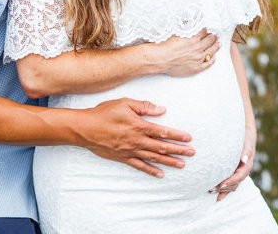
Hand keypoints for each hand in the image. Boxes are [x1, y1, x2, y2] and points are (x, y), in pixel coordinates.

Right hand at [79, 98, 194, 177]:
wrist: (85, 128)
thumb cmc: (104, 113)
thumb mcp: (125, 103)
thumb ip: (144, 106)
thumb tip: (161, 109)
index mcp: (139, 126)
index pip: (163, 131)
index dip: (177, 135)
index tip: (188, 138)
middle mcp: (137, 141)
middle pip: (162, 147)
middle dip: (178, 150)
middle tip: (192, 153)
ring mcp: (130, 151)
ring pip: (154, 158)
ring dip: (169, 161)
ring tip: (182, 164)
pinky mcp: (123, 158)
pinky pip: (140, 166)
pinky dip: (151, 171)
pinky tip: (160, 174)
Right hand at [151, 28, 220, 76]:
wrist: (160, 59)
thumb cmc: (165, 46)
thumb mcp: (176, 33)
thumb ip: (185, 28)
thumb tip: (189, 21)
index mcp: (193, 38)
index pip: (204, 31)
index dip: (207, 29)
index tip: (209, 28)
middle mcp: (198, 48)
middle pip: (210, 40)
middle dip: (213, 36)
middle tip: (216, 35)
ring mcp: (198, 59)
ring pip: (211, 51)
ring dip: (216, 46)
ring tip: (218, 44)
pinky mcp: (196, 68)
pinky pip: (208, 63)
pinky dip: (212, 59)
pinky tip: (214, 57)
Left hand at [209, 124, 255, 200]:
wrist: (245, 136)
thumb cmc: (245, 139)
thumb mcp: (246, 143)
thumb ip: (246, 151)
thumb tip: (244, 159)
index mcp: (247, 165)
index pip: (239, 176)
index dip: (231, 181)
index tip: (221, 184)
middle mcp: (243, 171)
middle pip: (235, 183)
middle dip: (224, 188)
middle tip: (212, 189)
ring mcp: (238, 173)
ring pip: (232, 185)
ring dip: (222, 190)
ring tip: (211, 191)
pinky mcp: (234, 173)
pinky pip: (230, 184)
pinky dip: (223, 190)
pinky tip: (216, 194)